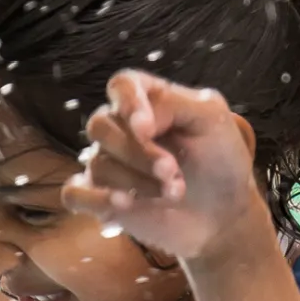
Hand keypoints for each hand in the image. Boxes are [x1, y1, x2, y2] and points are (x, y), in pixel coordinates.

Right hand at [62, 70, 262, 260]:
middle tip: (172, 172)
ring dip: (136, 182)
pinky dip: (96, 199)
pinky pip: (74, 194)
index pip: (121, 86)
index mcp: (147, 101)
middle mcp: (121, 128)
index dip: (128, 104)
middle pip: (102, 126)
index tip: (147, 128)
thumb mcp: (213, 119)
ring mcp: (109, 164)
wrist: (225, 214)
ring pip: (98, 163)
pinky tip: (124, 206)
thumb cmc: (220, 161)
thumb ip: (174, 104)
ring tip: (173, 194)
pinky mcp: (101, 199)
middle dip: (138, 152)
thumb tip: (136, 122)